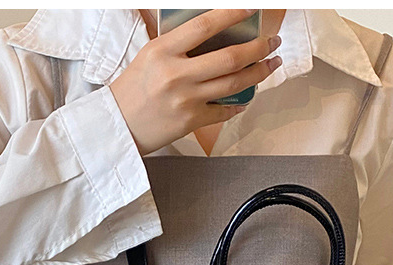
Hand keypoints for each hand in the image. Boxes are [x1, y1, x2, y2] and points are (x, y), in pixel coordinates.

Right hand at [109, 9, 282, 155]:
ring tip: (271, 64)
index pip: (205, 25)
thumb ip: (178, 44)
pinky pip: (224, 111)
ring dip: (259, 73)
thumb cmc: (133, 89)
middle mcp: (177, 74)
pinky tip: (247, 96)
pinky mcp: (191, 121)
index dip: (233, 14)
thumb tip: (212, 31)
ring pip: (234, 84)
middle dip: (259, 48)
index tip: (252, 9)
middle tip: (273, 41)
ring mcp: (186, 100)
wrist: (120, 124)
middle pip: (230, 57)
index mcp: (163, 50)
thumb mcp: (150, 55)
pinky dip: (239, 103)